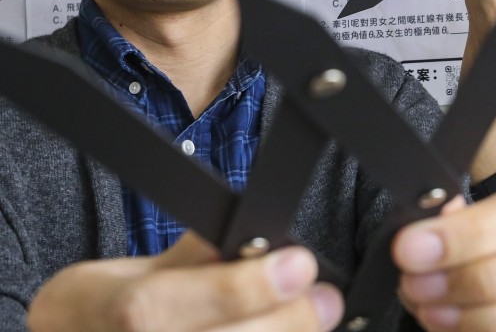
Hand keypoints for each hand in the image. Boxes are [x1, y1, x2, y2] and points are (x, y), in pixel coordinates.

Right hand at [27, 232, 342, 330]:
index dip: (240, 288)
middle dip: (284, 324)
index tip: (300, 265)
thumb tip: (256, 238)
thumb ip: (196, 257)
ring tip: (316, 321)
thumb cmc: (105, 310)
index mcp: (110, 314)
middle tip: (326, 300)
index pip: (165, 308)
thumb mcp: (135, 270)